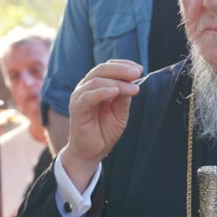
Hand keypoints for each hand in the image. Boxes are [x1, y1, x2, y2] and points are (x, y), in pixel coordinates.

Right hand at [61, 60, 141, 190]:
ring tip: (133, 88)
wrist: (92, 152)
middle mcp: (86, 88)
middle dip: (121, 69)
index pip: (107, 67)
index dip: (123, 65)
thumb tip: (132, 81)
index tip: (139, 69)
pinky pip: (88, 96)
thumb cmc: (105, 131)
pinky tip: (115, 92)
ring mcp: (80, 97)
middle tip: (137, 73)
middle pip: (101, 69)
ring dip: (116, 82)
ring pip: (96, 80)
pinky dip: (102, 92)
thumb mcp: (120, 112)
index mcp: (96, 85)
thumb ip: (124, 97)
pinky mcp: (77, 109)